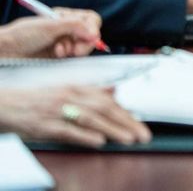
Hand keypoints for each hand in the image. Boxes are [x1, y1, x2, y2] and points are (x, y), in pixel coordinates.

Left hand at [0, 12, 102, 58]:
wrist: (6, 51)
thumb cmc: (23, 35)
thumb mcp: (50, 26)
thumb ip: (75, 26)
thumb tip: (95, 34)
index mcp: (65, 17)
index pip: (89, 19)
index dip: (93, 27)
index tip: (91, 36)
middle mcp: (66, 29)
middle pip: (90, 34)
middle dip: (84, 42)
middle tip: (76, 51)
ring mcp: (64, 43)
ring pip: (83, 46)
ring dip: (75, 49)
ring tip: (59, 51)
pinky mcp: (60, 56)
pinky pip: (75, 57)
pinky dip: (69, 56)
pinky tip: (57, 55)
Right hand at [0, 85, 150, 146]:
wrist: (7, 105)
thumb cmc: (38, 100)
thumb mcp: (65, 91)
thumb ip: (91, 92)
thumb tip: (114, 91)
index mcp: (76, 88)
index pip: (107, 100)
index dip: (126, 111)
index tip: (142, 121)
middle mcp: (69, 97)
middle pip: (104, 109)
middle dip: (126, 122)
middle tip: (143, 134)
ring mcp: (57, 111)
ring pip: (90, 119)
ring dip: (112, 129)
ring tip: (129, 138)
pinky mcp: (45, 126)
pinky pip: (68, 130)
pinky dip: (84, 135)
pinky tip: (99, 141)